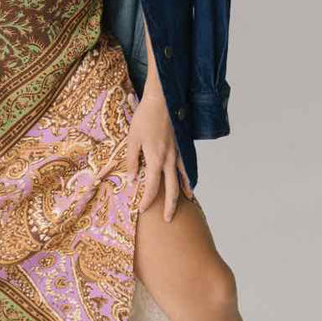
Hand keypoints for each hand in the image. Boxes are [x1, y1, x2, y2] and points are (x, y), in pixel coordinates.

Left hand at [124, 83, 194, 220]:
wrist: (162, 100)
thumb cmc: (144, 118)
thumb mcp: (132, 139)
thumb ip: (132, 160)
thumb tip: (133, 178)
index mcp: (155, 159)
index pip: (152, 186)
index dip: (147, 200)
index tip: (142, 209)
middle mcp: (169, 159)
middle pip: (171, 188)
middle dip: (169, 205)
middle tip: (167, 219)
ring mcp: (177, 153)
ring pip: (182, 178)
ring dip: (183, 192)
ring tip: (186, 203)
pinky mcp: (180, 146)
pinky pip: (186, 166)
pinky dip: (188, 177)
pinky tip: (189, 182)